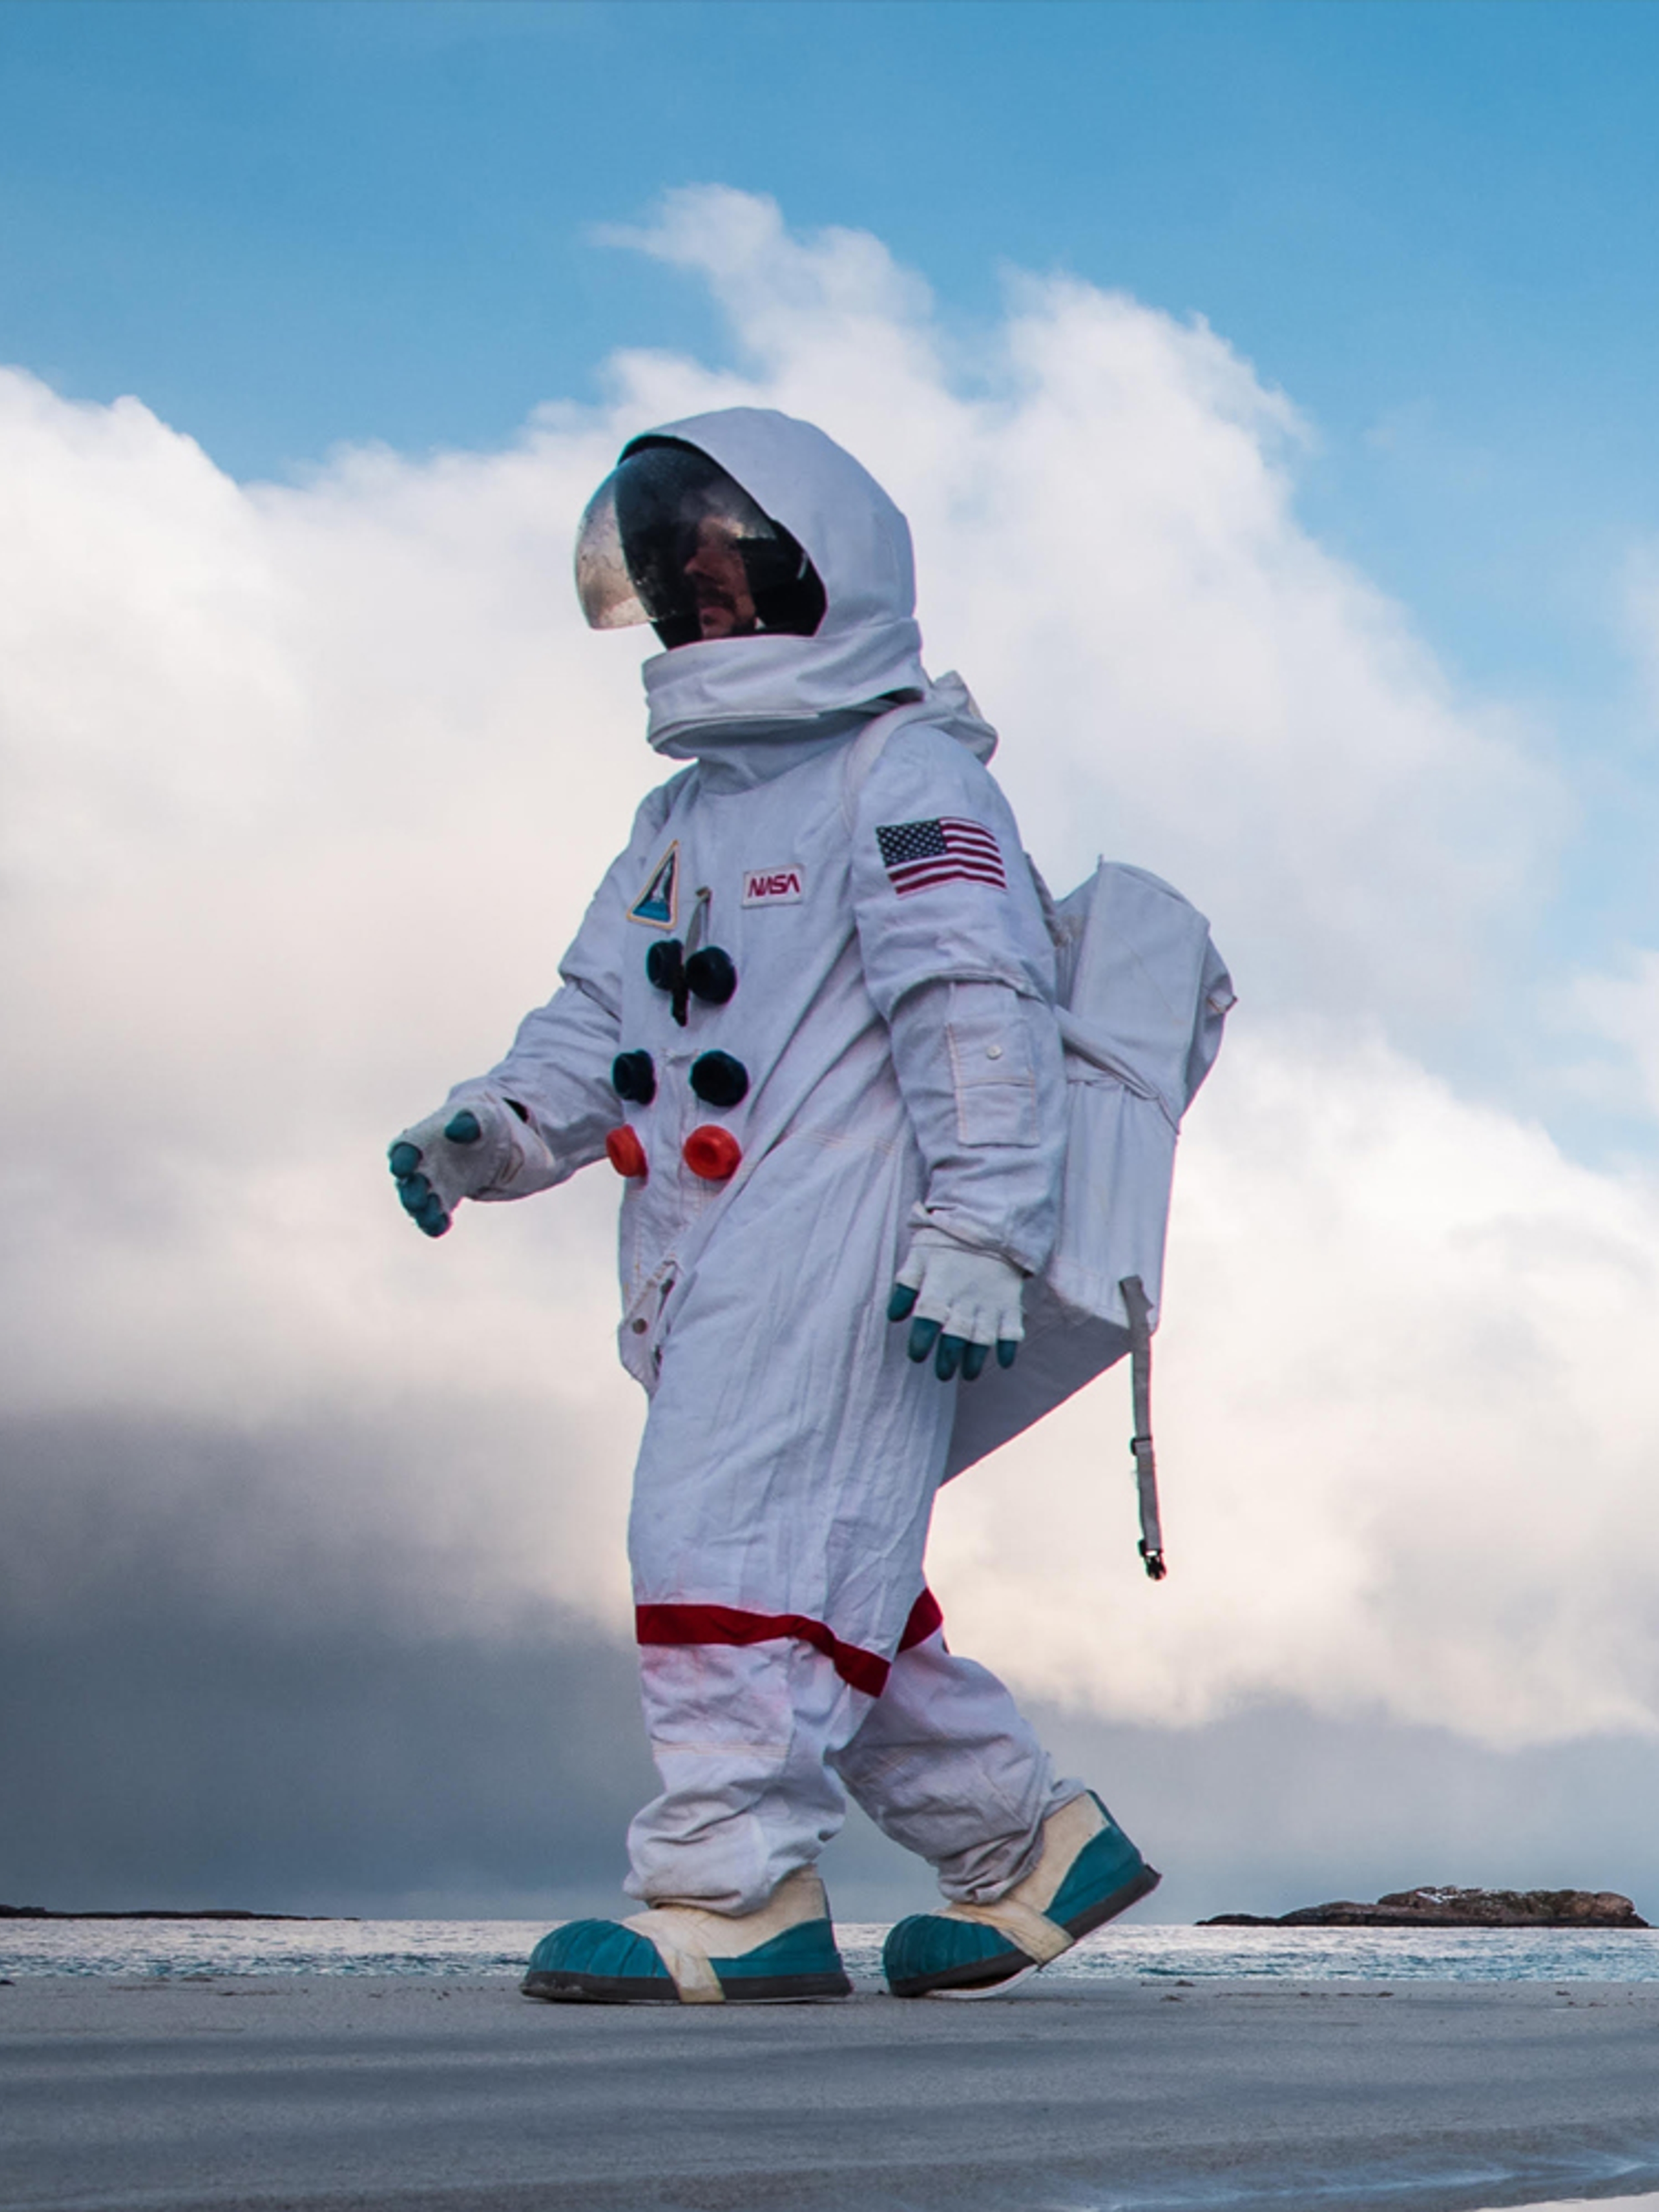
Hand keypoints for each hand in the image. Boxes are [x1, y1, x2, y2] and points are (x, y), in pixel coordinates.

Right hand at [387, 1095, 526, 1238]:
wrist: (501, 1141)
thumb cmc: (485, 1123)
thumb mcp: (484, 1116)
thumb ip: (469, 1121)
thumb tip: (453, 1131)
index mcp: (426, 1136)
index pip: (406, 1147)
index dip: (402, 1157)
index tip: (402, 1168)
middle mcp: (425, 1162)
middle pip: (408, 1179)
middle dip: (410, 1191)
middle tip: (416, 1201)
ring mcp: (435, 1183)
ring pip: (419, 1201)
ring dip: (422, 1211)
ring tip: (430, 1219)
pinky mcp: (447, 1200)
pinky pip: (437, 1214)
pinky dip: (436, 1221)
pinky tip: (440, 1226)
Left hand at [886, 1229, 1024, 1381]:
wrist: (988, 1222)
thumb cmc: (947, 1241)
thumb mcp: (919, 1256)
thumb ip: (906, 1285)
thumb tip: (894, 1316)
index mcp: (939, 1288)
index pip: (927, 1319)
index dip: (921, 1341)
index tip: (916, 1355)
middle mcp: (965, 1300)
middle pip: (955, 1337)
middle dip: (947, 1359)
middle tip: (942, 1374)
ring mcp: (989, 1303)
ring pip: (982, 1339)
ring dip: (975, 1359)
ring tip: (967, 1374)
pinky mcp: (1010, 1303)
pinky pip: (1012, 1330)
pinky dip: (1008, 1348)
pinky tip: (1003, 1362)